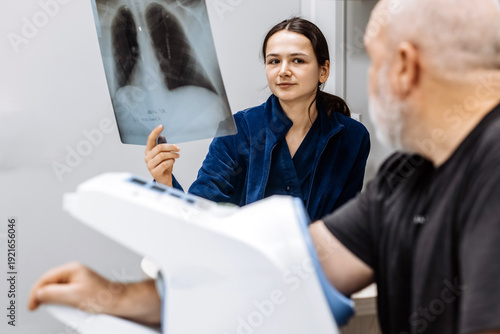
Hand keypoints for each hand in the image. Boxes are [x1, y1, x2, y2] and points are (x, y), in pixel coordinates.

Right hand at [28, 262, 161, 324]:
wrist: (118, 303)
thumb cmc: (102, 297)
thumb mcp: (72, 296)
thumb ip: (52, 294)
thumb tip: (39, 294)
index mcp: (72, 269)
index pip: (45, 278)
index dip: (36, 292)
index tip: (32, 306)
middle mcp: (75, 273)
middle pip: (50, 284)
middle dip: (44, 296)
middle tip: (40, 307)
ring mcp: (79, 281)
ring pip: (58, 291)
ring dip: (54, 300)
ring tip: (60, 309)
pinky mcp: (82, 290)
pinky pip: (66, 296)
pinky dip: (63, 303)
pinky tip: (68, 309)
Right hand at [145, 125, 179, 186]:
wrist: (164, 179)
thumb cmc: (164, 166)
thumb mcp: (164, 154)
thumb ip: (162, 146)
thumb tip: (162, 136)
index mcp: (149, 151)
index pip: (150, 139)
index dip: (155, 132)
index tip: (161, 126)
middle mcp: (147, 157)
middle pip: (159, 147)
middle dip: (171, 147)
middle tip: (178, 148)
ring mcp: (150, 165)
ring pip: (162, 155)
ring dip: (172, 154)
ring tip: (177, 155)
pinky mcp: (154, 172)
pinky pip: (164, 164)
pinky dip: (171, 161)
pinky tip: (173, 161)